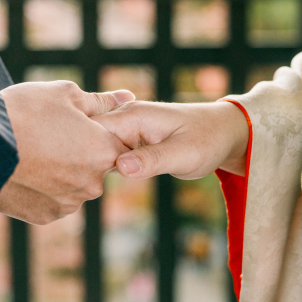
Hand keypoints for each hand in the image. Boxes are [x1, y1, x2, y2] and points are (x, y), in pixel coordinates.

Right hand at [0, 81, 133, 223]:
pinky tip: (23, 169)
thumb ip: (101, 101)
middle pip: (94, 166)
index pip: (117, 143)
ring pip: (73, 184)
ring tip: (32, 150)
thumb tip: (128, 96)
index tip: (74, 122)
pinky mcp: (44, 216)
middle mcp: (92, 183)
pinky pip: (52, 200)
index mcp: (103, 151)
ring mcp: (68, 203)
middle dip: (79, 151)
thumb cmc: (23, 110)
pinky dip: (42, 188)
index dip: (97, 130)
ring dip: (60, 172)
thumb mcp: (65, 94)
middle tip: (48, 134)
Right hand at [92, 100, 248, 179]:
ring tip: (80, 184)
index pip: (90, 131)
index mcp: (132, 116)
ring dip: (89, 166)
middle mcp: (124, 119)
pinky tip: (95, 182)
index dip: (80, 152)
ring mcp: (126, 130)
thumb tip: (120, 167)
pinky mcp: (130, 142)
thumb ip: (152, 160)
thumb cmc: (208, 139)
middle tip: (77, 185)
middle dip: (81, 160)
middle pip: (87, 139)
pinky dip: (101, 167)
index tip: (78, 176)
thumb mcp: (184, 154)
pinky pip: (107, 153)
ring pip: (94, 148)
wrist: (224, 133)